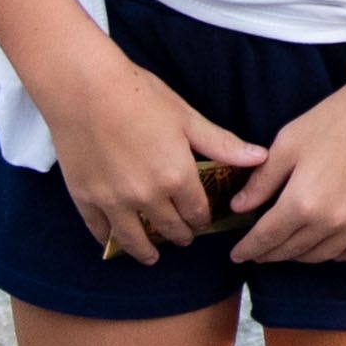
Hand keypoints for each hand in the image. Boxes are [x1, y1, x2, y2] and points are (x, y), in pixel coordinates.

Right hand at [35, 42, 265, 265]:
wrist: (86, 90)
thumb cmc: (141, 96)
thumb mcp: (187, 119)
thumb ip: (222, 145)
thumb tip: (260, 158)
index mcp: (176, 177)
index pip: (197, 212)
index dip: (202, 220)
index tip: (202, 222)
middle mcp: (146, 197)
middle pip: (168, 229)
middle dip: (179, 235)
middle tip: (183, 238)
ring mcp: (113, 201)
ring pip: (133, 239)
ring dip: (145, 251)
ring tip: (151, 256)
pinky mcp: (85, 199)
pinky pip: (99, 231)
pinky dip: (108, 240)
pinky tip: (113, 240)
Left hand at [226, 47, 345, 265]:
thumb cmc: (336, 119)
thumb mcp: (289, 143)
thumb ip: (262, 180)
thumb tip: (239, 207)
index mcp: (300, 203)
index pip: (265, 238)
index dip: (247, 249)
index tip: (237, 254)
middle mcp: (328, 222)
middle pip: (291, 250)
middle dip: (270, 253)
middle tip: (260, 251)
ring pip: (322, 255)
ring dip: (301, 256)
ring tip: (291, 248)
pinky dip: (342, 255)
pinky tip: (333, 247)